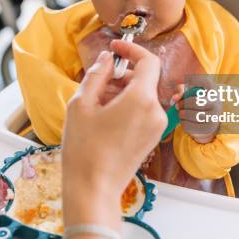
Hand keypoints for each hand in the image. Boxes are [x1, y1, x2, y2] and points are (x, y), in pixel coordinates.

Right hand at [62, 40, 166, 230]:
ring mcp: (157, 126)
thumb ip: (97, 74)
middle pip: (143, 79)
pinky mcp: (153, 138)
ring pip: (142, 95)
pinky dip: (127, 106)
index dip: (131, 50)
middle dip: (120, 75)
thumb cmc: (85, 150)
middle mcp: (156, 111)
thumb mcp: (81, 104)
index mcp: (141, 99)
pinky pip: (143, 111)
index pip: (148, 61)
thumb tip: (107, 58)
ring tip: (96, 105)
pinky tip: (105, 118)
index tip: (114, 48)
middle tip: (96, 85)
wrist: (94, 190)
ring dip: (122, 91)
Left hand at [173, 79, 221, 143]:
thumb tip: (175, 99)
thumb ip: (180, 90)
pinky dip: (184, 123)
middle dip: (183, 104)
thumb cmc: (197, 100)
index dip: (194, 81)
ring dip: (182, 114)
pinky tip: (184, 120)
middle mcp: (217, 102)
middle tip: (177, 106)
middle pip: (195, 102)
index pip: (205, 81)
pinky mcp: (210, 128)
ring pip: (193, 115)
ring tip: (180, 113)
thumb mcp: (190, 91)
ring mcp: (215, 116)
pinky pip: (191, 126)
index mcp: (213, 89)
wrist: (210, 119)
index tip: (187, 83)